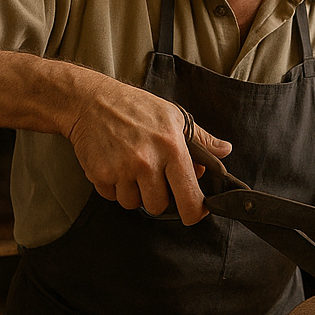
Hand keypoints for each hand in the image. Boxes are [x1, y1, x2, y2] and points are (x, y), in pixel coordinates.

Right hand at [66, 73, 229, 224]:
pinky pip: (112, 197)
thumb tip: (224, 150)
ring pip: (134, 203)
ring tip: (131, 167)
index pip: (189, 196)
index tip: (195, 212)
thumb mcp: (174, 116)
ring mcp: (122, 170)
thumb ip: (201, 139)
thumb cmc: (136, 107)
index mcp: (172, 147)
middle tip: (153, 176)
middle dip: (158, 196)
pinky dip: (114, 187)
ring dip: (134, 192)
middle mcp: (147, 161)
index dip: (195, 212)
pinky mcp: (100, 175)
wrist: (91, 101)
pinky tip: (115, 166)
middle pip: (159, 206)